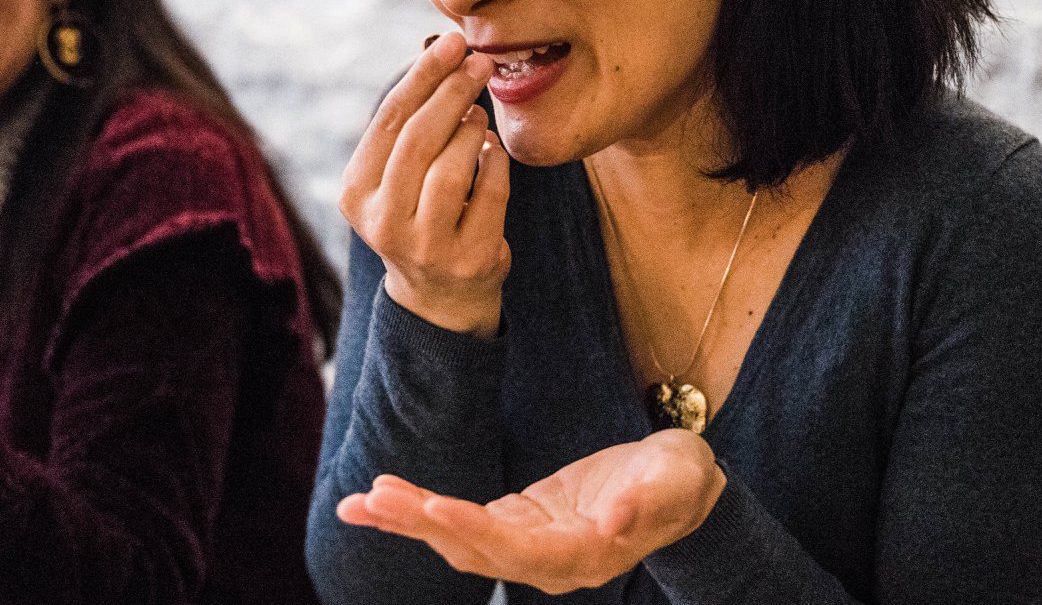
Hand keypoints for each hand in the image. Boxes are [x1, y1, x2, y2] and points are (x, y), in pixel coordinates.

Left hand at [337, 429, 726, 594]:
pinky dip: (423, 512)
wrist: (681, 485)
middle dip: (422, 525)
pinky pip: (463, 522)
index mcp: (583, 556)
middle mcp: (549, 563)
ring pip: (460, 541)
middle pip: (475, 550)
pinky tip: (386, 497)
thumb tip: (615, 521)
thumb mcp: (674, 481)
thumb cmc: (681, 480)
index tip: (431, 506)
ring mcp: (530, 546)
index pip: (516, 550)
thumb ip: (646, 503)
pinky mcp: (520, 523)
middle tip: (372, 498)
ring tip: (361, 501)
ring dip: (410, 522)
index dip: (472, 529)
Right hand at [340, 32, 509, 337]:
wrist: (441, 296)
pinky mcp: (469, 259)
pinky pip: (491, 193)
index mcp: (356, 193)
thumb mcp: (399, 176)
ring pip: (452, 167)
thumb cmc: (421, 214)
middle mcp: (383, 222)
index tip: (452, 43)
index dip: (422, 76)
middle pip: (419, 139)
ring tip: (480, 113)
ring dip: (474, 129)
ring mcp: (425, 246)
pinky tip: (494, 149)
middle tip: (480, 62)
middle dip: (453, 91)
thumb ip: (411, 125)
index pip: (389, 121)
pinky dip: (498, 163)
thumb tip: (442, 50)